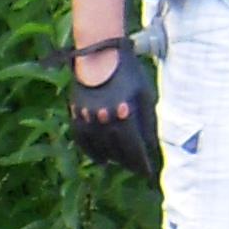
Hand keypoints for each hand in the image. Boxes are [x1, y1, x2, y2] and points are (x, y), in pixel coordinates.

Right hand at [67, 36, 159, 180]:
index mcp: (125, 115)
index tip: (149, 173)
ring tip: (120, 164)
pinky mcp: (76, 115)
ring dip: (112, 159)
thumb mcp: (144, 93)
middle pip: (118, 151)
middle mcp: (105, 121)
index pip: (135, 148)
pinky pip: (82, 141)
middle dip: (129, 162)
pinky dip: (91, 152)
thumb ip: (148, 121)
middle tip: (137, 168)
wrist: (98, 55)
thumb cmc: (127, 72)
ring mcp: (88, 119)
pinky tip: (99, 158)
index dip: (143, 162)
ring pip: (99, 149)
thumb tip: (152, 145)